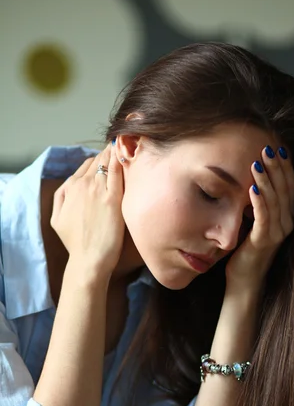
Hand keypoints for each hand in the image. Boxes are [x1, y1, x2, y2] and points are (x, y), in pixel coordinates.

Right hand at [50, 143, 124, 280]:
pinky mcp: (113, 199)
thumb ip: (61, 197)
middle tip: (120, 147)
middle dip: (108, 155)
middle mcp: (83, 185)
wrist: (89, 259)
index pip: (87, 166)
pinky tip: (125, 153)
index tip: (109, 157)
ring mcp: (98, 191)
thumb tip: (70, 183)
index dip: (99, 161)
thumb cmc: (75, 243)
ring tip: (124, 146)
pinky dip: (119, 161)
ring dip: (115, 154)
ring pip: (107, 164)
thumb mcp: (56, 219)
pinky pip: (116, 173)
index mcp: (70, 188)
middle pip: (98, 162)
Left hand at [225, 145, 293, 291]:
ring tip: (258, 162)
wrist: (243, 280)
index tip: (276, 148)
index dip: (285, 167)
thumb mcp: (254, 221)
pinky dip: (259, 200)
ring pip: (276, 201)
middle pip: (286, 189)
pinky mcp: (264, 242)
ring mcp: (278, 233)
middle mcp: (287, 223)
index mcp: (288, 217)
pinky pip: (264, 217)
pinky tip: (252, 187)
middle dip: (277, 167)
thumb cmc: (246, 249)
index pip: (291, 186)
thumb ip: (259, 203)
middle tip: (266, 148)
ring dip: (267, 179)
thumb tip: (252, 178)